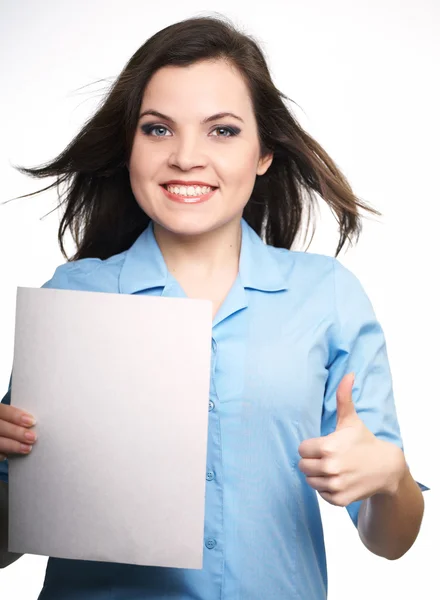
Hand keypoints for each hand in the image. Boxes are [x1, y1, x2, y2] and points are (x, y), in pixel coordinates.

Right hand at [0, 403, 36, 460]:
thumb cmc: (3, 423)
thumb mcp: (4, 417)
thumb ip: (12, 419)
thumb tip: (32, 423)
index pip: (2, 410)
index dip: (15, 415)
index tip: (31, 421)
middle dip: (16, 432)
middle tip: (32, 437)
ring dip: (12, 446)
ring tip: (27, 448)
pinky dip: (0, 454)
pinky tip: (8, 455)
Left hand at [297, 373, 406, 506]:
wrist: (386, 468)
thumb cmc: (364, 440)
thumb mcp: (351, 419)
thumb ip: (343, 397)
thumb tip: (348, 374)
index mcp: (327, 447)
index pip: (301, 450)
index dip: (311, 447)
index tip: (323, 446)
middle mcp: (330, 468)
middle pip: (303, 466)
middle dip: (312, 461)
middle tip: (328, 457)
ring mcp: (335, 485)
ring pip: (310, 481)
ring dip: (318, 475)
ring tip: (333, 468)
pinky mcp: (339, 499)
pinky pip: (320, 494)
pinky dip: (326, 489)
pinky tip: (339, 479)